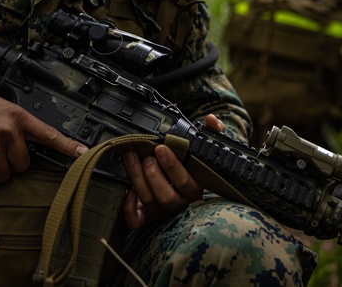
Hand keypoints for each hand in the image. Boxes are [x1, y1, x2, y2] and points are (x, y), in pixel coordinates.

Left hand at [122, 114, 226, 229]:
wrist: (184, 185)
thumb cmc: (193, 165)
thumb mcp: (206, 148)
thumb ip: (213, 132)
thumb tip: (212, 120)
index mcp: (195, 189)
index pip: (184, 182)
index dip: (171, 166)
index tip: (160, 148)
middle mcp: (180, 204)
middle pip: (166, 196)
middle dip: (152, 174)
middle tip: (146, 156)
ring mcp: (163, 213)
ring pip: (149, 202)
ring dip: (137, 179)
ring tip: (131, 159)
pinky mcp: (148, 218)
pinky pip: (137, 221)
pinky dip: (129, 209)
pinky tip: (128, 191)